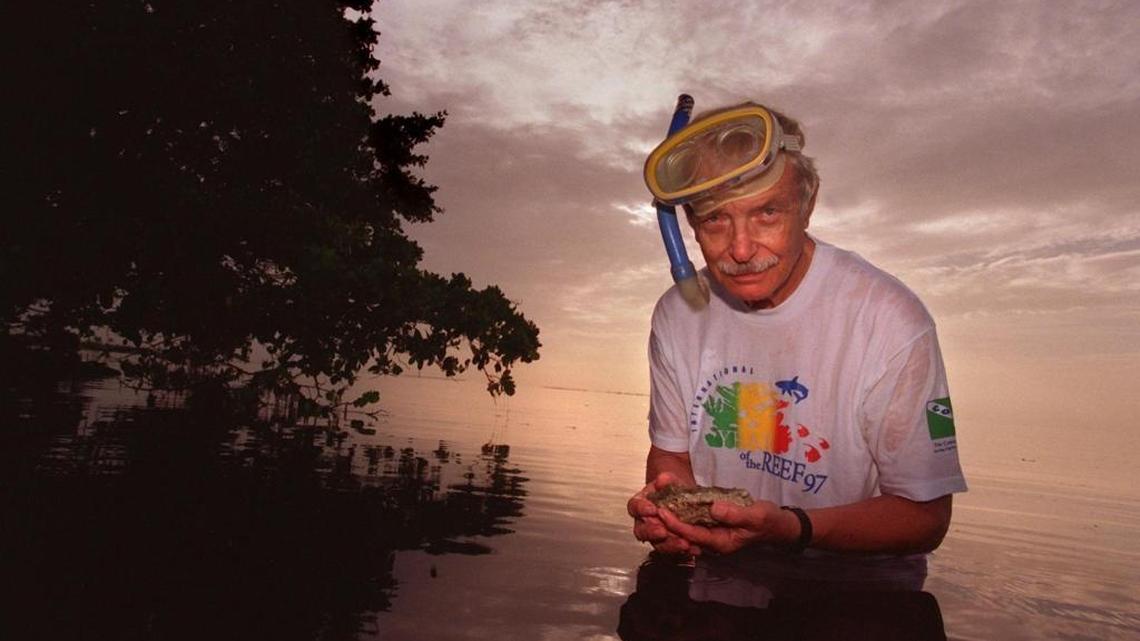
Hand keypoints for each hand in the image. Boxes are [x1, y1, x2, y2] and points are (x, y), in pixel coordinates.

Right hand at [627, 473, 698, 554]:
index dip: (641, 509)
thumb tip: (662, 480)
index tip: (651, 509)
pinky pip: (674, 551)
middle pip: (642, 531)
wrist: (685, 499)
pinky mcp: (669, 545)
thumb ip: (665, 480)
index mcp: (640, 505)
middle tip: (663, 531)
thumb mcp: (670, 481)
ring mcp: (656, 536)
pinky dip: (684, 551)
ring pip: (658, 544)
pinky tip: (694, 548)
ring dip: (670, 545)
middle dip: (652, 532)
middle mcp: (645, 523)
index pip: (634, 507)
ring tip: (683, 543)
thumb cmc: (672, 490)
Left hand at [656, 499, 797, 554]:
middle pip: (684, 533)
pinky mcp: (712, 523)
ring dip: (670, 517)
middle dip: (667, 523)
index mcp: (721, 542)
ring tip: (653, 503)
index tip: (662, 512)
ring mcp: (712, 532)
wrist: (777, 523)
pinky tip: (670, 499)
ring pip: (686, 527)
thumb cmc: (767, 520)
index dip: (677, 524)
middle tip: (650, 509)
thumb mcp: (756, 515)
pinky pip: (693, 519)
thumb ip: (735, 514)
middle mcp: (712, 540)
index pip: (693, 534)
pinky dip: (681, 511)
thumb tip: (713, 508)